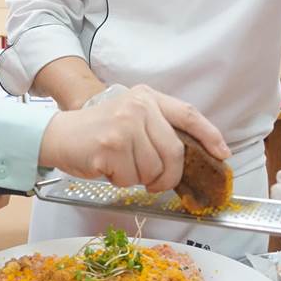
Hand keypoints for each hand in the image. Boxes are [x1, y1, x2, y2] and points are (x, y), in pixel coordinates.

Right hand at [40, 83, 229, 190]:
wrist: (58, 135)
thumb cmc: (97, 133)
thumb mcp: (130, 118)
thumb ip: (158, 128)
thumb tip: (191, 157)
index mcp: (146, 97)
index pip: (188, 114)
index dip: (210, 135)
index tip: (222, 153)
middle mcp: (138, 106)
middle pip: (174, 152)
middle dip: (168, 175)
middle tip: (155, 183)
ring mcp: (125, 124)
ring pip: (153, 169)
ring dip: (139, 179)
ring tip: (120, 167)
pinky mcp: (111, 145)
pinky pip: (130, 178)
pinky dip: (120, 181)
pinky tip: (107, 168)